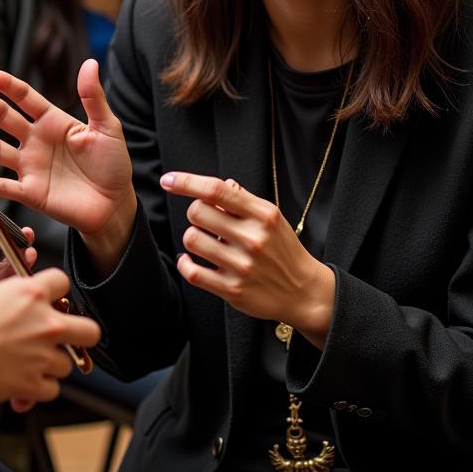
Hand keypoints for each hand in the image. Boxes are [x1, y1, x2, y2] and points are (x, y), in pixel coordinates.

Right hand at [0, 60, 135, 237]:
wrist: (115, 204)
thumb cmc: (113, 163)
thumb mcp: (107, 127)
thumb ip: (94, 98)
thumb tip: (90, 63)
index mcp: (53, 121)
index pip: (25, 98)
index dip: (8, 86)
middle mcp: (35, 141)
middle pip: (3, 117)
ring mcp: (30, 166)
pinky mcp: (31, 193)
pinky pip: (6, 186)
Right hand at [0, 268, 100, 405]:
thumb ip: (0, 294)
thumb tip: (2, 298)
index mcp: (31, 294)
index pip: (63, 282)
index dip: (56, 290)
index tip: (49, 297)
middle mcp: (44, 323)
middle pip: (89, 330)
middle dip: (80, 334)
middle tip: (66, 337)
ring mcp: (43, 355)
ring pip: (68, 364)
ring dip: (52, 365)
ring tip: (31, 364)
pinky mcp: (34, 384)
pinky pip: (51, 390)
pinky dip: (40, 389)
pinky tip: (24, 384)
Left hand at [162, 172, 335, 349]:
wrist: (304, 291)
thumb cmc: (283, 249)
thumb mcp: (271, 217)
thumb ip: (244, 200)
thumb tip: (222, 185)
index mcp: (262, 215)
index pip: (216, 190)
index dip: (187, 182)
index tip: (168, 180)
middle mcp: (252, 238)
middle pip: (197, 212)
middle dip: (196, 213)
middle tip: (207, 222)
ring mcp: (242, 265)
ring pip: (192, 239)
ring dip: (193, 238)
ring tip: (207, 242)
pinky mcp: (233, 290)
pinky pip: (192, 272)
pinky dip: (185, 263)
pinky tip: (190, 260)